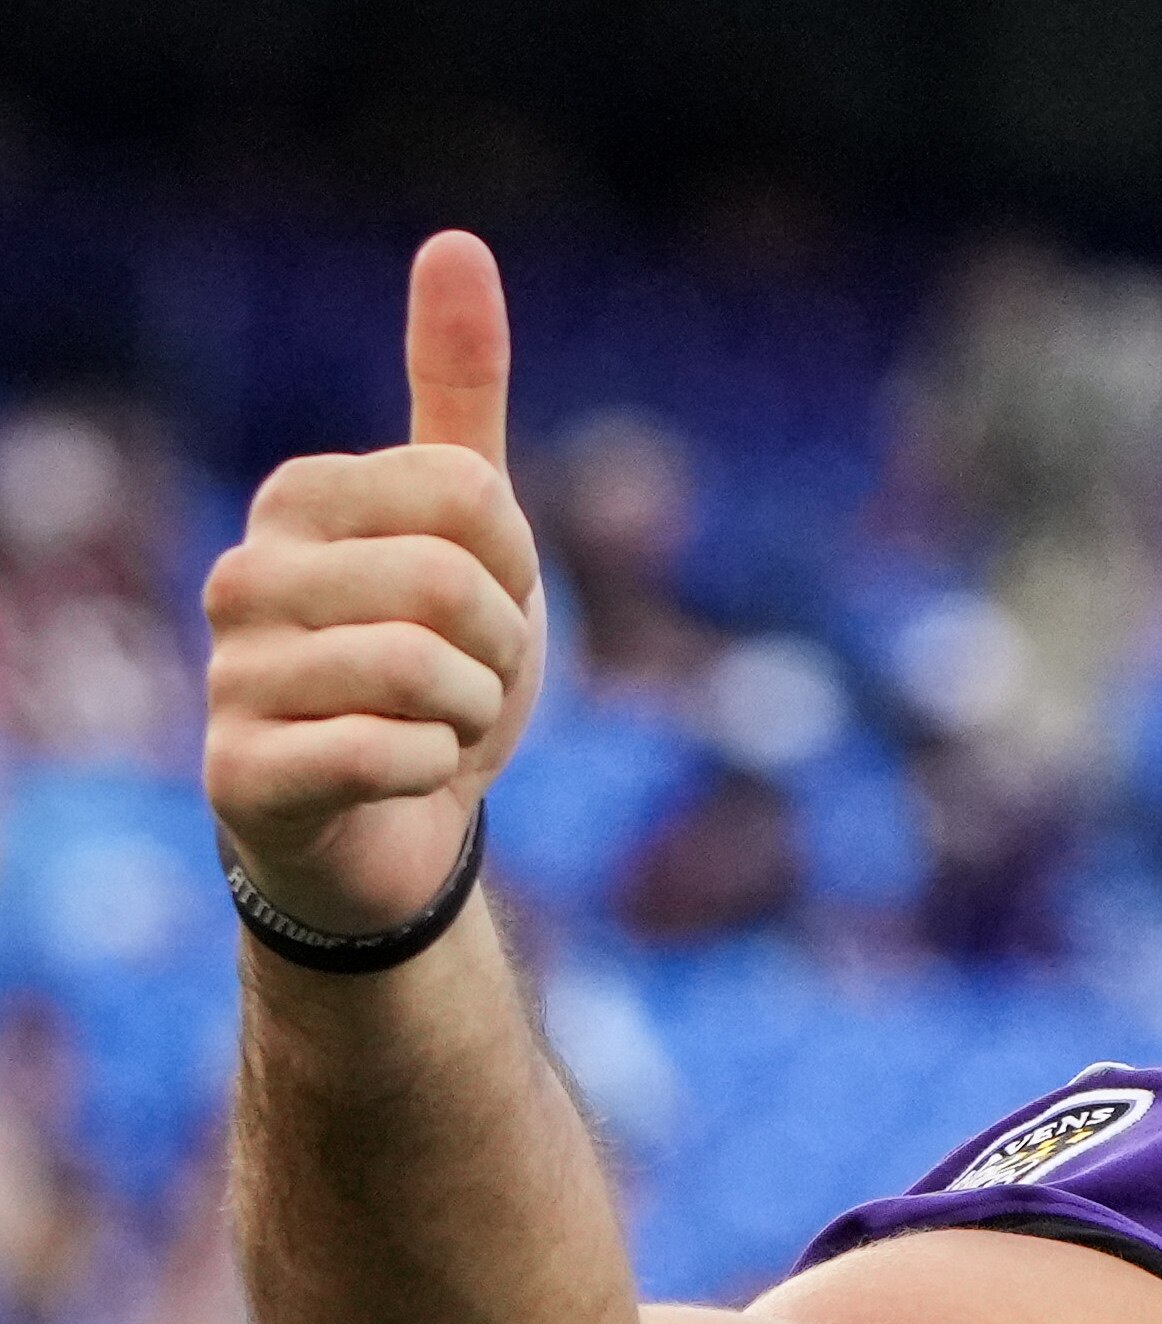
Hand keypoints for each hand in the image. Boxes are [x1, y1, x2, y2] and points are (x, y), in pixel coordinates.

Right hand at [202, 231, 543, 935]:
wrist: (391, 828)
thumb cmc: (431, 669)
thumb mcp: (469, 529)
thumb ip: (456, 393)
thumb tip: (456, 243)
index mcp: (300, 498)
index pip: (475, 495)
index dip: (515, 568)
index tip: (481, 609)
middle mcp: (244, 573)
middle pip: (452, 581)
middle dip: (501, 651)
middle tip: (465, 684)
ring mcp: (231, 673)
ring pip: (424, 670)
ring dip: (471, 716)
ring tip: (436, 729)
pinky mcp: (241, 773)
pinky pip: (387, 752)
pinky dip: (433, 771)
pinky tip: (403, 778)